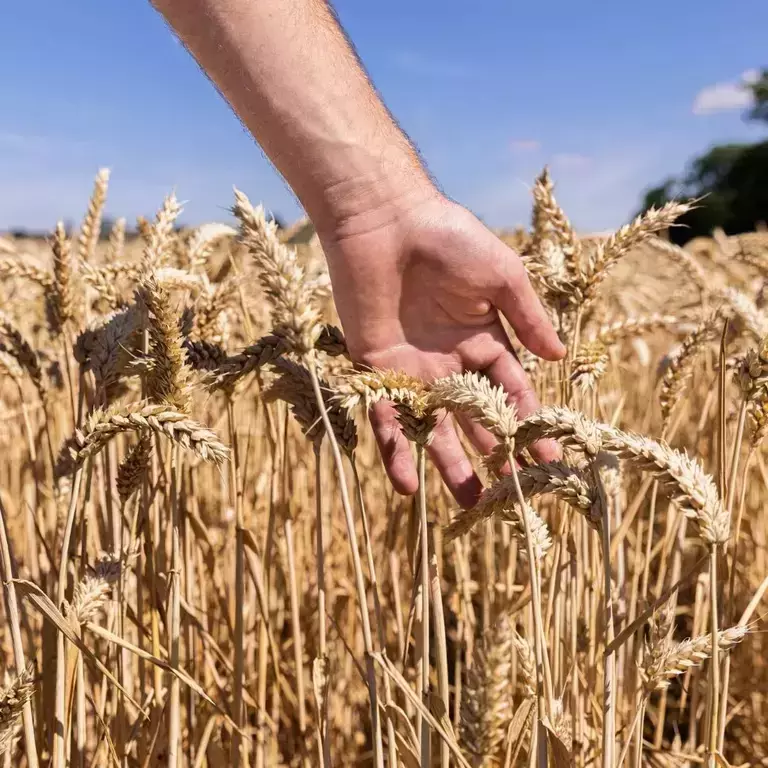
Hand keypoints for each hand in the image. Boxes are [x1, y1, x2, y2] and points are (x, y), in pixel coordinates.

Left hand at [318, 186, 565, 507]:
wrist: (386, 220)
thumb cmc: (450, 239)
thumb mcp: (501, 277)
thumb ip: (527, 319)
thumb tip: (559, 358)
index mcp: (481, 340)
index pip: (512, 393)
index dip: (530, 425)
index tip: (550, 461)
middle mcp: (448, 362)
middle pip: (475, 419)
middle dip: (496, 455)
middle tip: (514, 497)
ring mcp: (411, 370)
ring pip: (434, 428)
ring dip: (450, 466)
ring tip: (470, 506)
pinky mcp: (374, 371)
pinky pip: (386, 417)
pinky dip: (396, 450)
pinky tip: (408, 486)